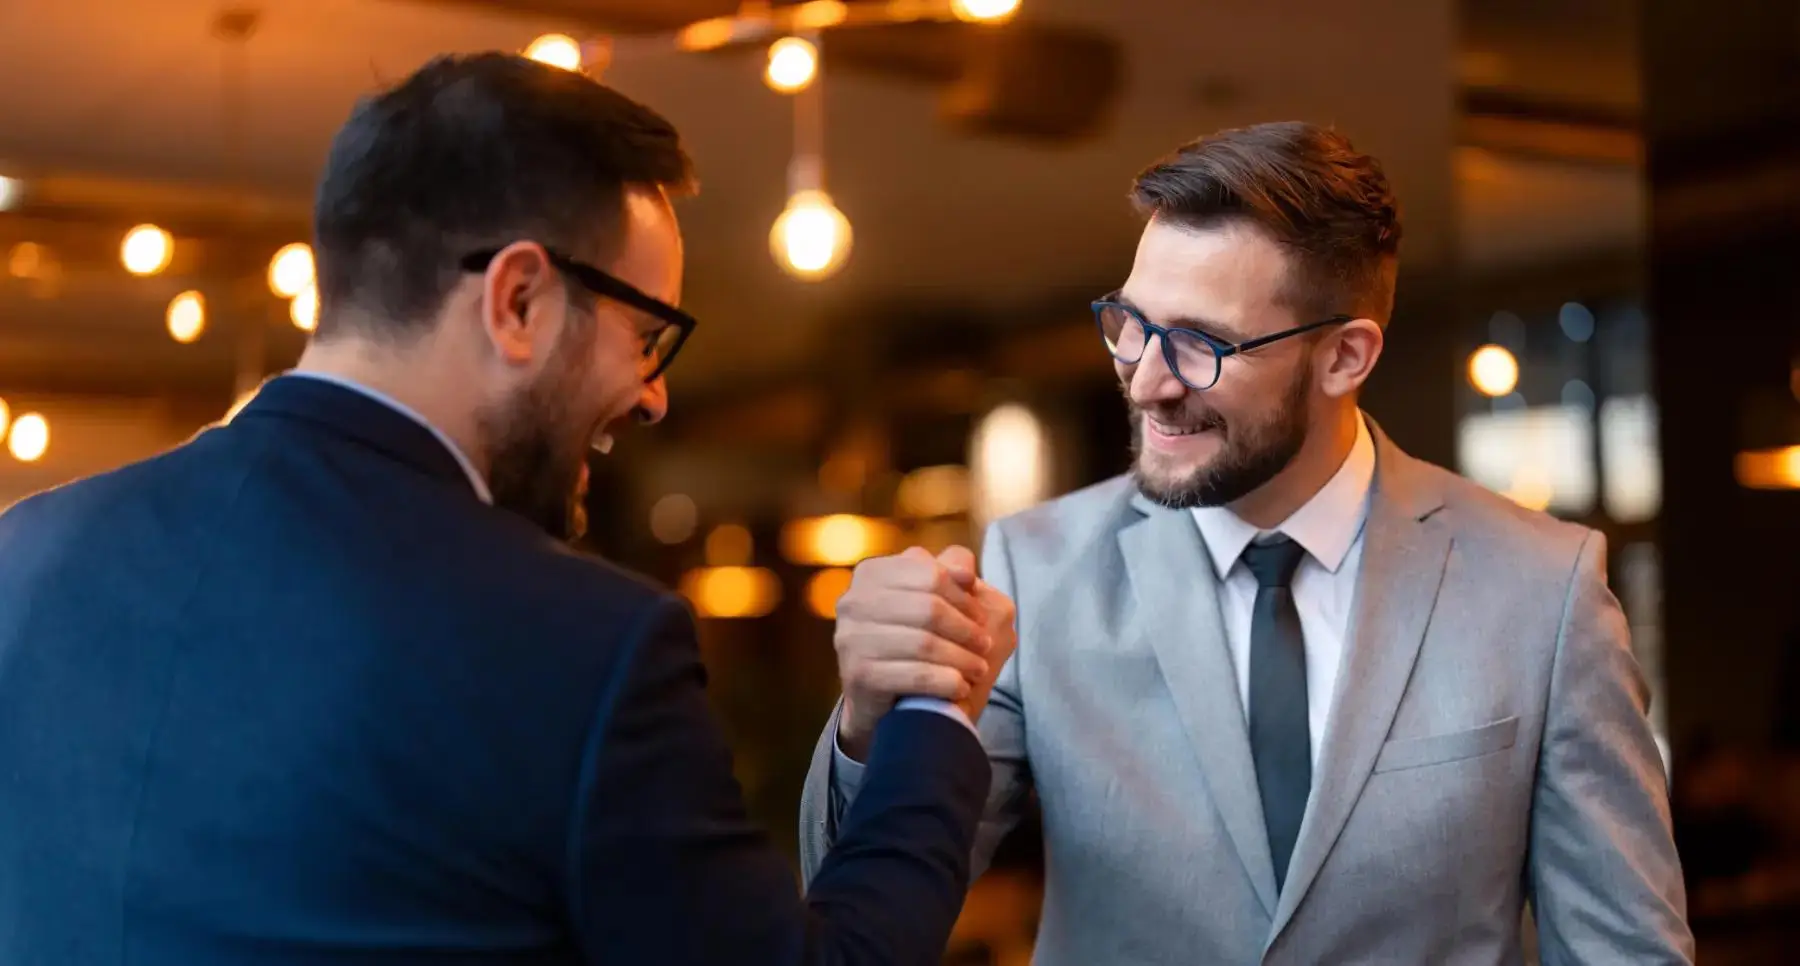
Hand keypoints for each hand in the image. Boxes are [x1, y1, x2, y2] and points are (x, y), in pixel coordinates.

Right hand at [834, 545, 1017, 759]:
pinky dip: (946, 681)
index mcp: (871, 573)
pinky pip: (915, 675)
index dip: (963, 596)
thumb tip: (966, 568)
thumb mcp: (928, 601)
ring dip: (961, 658)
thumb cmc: (912, 643)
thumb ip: (945, 576)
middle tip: (986, 646)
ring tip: (979, 669)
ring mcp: (851, 638)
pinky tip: (962, 687)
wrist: (883, 703)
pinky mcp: (859, 675)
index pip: (930, 573)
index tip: (983, 617)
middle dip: (965, 629)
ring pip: (924, 643)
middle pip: (929, 608)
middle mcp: (853, 601)